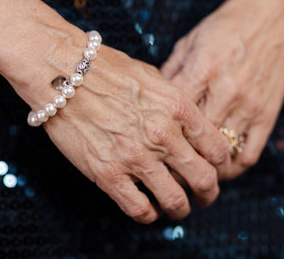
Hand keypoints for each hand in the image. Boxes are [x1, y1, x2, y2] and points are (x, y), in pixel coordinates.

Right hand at [10, 33, 229, 223]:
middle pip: (204, 179)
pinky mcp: (108, 174)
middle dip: (209, 193)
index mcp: (177, 107)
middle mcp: (162, 134)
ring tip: (177, 208)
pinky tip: (148, 209)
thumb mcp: (152, 76)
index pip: (217, 148)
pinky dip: (149, 215)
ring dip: (181, 209)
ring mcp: (136, 157)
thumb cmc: (104, 68)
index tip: (215, 168)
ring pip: (175, 201)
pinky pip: (139, 209)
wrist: (62, 72)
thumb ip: (173, 103)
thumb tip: (186, 125)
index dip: (221, 164)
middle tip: (205, 196)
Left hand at [161, 0, 283, 178]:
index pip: (172, 116)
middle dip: (176, 160)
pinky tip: (217, 167)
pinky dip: (231, 168)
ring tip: (187, 171)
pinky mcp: (268, 114)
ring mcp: (249, 105)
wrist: (271, 14)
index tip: (146, 151)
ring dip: (202, 168)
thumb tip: (150, 107)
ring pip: (221, 153)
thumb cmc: (223, 27)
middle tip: (163, 170)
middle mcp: (226, 90)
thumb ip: (169, 76)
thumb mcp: (187, 43)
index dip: (156, 139)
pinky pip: (249, 154)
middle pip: (195, 141)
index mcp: (201, 70)